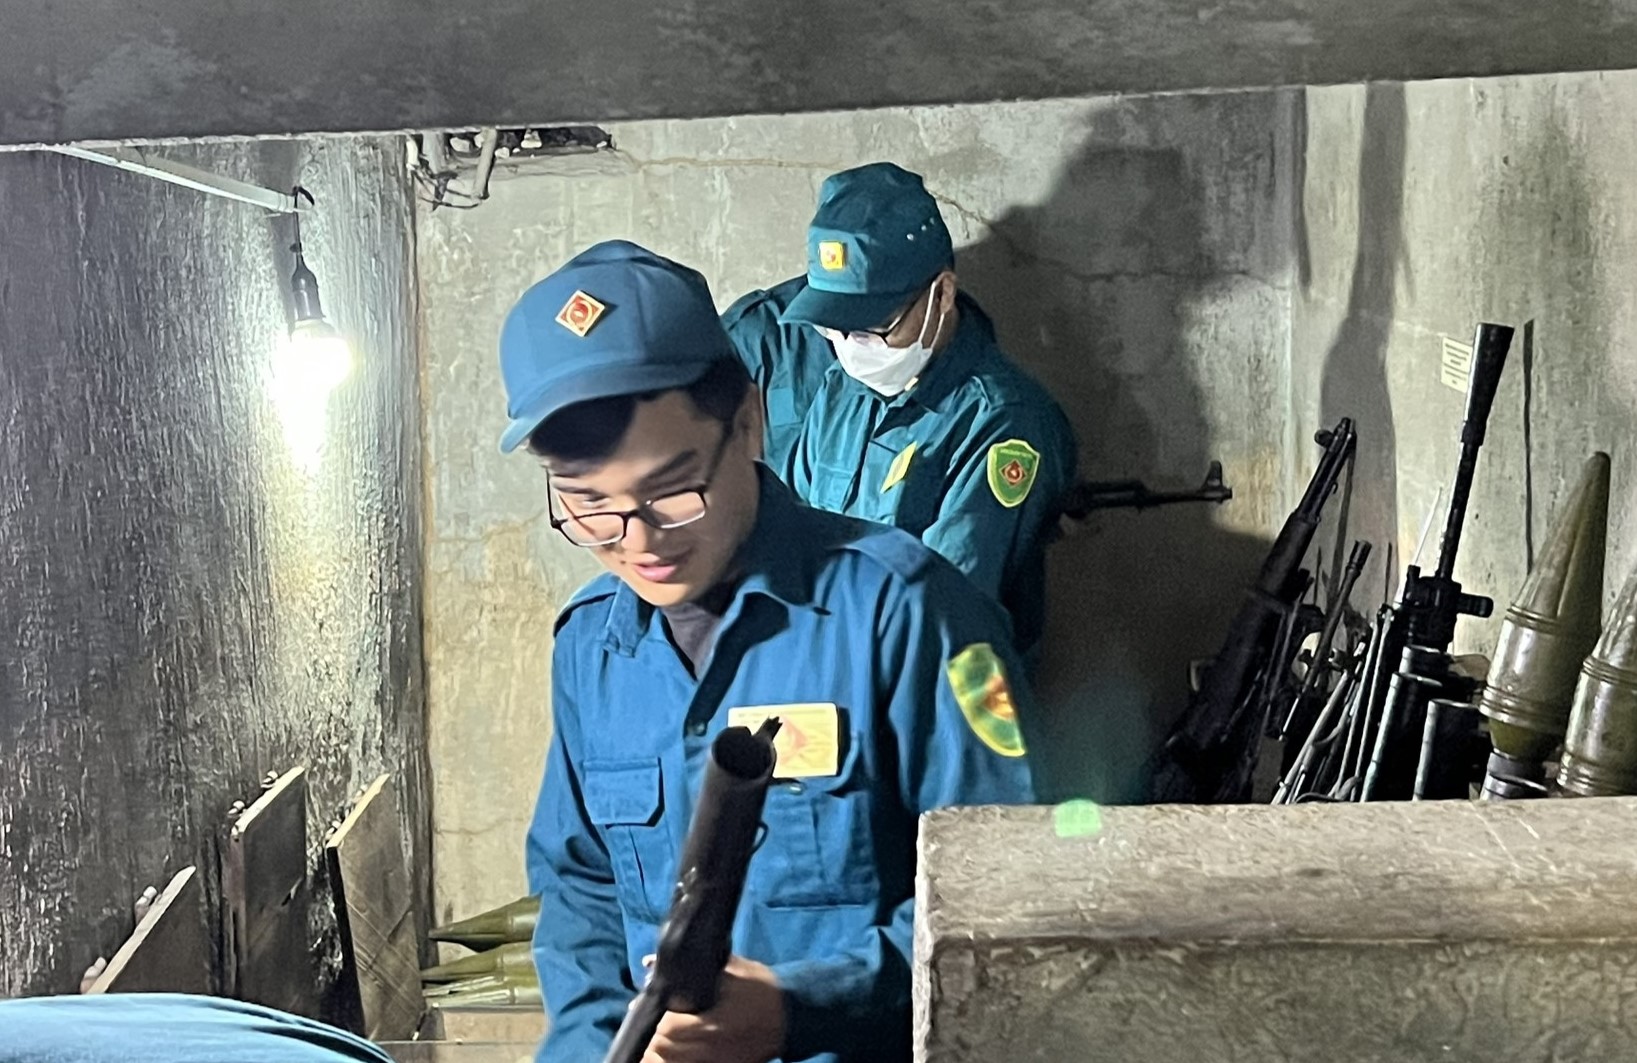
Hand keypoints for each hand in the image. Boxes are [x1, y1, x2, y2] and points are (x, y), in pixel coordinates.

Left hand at [641, 955, 784, 1062]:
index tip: (649, 1005)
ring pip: (674, 1061)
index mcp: (711, 1021)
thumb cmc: (762, 988)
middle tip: (652, 1022)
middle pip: (666, 1048)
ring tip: (658, 1039)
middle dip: (654, 1036)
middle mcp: (710, 1045)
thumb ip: (697, 965)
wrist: (791, 1015)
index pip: (668, 1026)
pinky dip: (677, 1059)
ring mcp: (715, 1059)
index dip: (653, 1016)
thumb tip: (653, 962)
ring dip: (661, 1051)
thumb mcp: (733, 969)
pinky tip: (673, 1051)